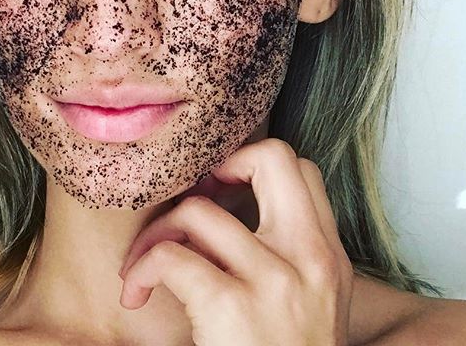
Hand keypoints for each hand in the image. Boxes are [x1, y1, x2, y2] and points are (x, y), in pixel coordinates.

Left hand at [118, 138, 353, 345]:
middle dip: (221, 165)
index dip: (254, 165)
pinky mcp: (232, 308)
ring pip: (199, 209)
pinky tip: (138, 294)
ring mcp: (275, 281)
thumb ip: (290, 254)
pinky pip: (171, 256)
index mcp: (327, 256)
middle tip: (194, 197)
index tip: (225, 191)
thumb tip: (234, 213)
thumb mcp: (312, 304)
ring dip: (160, 231)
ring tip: (149, 263)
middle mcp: (311, 258)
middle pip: (272, 158)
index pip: (301, 169)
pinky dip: (142, 268)